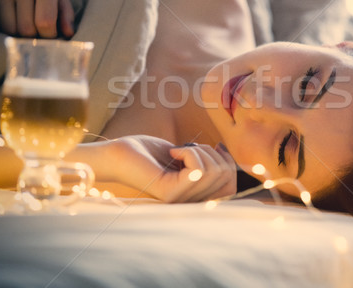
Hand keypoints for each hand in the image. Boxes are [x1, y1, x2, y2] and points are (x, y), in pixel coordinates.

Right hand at [0, 0, 74, 37]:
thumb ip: (66, 13)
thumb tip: (68, 35)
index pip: (45, 22)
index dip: (49, 36)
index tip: (50, 35)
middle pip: (26, 29)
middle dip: (34, 37)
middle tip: (37, 32)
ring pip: (9, 28)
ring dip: (18, 34)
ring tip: (25, 26)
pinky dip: (4, 27)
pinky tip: (12, 20)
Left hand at [112, 136, 236, 201]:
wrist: (121, 154)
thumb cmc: (151, 152)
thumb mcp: (187, 155)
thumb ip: (207, 160)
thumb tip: (225, 151)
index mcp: (196, 198)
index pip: (231, 188)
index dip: (229, 164)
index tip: (214, 148)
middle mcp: (190, 204)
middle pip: (226, 177)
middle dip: (212, 153)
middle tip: (189, 148)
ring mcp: (181, 201)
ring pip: (214, 171)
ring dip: (199, 151)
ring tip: (178, 151)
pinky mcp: (170, 194)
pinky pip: (198, 170)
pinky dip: (189, 152)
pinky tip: (172, 152)